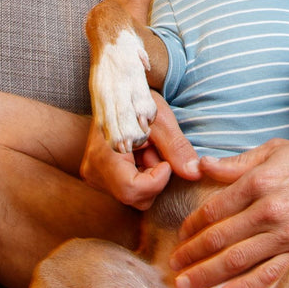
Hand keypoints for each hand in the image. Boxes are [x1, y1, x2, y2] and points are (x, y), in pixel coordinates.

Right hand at [80, 92, 199, 209]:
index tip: (165, 160)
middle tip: (155, 150)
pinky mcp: (101, 178)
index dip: (156, 181)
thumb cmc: (136, 100)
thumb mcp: (160, 119)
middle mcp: (94, 172)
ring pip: (134, 196)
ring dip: (149, 175)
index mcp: (103, 155)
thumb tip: (194, 173)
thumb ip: (176, 148)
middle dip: (155, 178)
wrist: (116, 90)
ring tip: (147, 149)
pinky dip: (142, 174)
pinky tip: (141, 154)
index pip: (132, 190)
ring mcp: (95, 176)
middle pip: (135, 197)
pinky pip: (129, 188)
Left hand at [169, 139, 288, 287]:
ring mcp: (286, 235)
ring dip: (207, 273)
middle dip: (193, 252)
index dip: (194, 223)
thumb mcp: (276, 151)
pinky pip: (267, 275)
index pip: (216, 207)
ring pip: (238, 259)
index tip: (181, 234)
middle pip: (221, 236)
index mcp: (260, 181)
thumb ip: (238, 163)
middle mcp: (270, 210)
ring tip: (185, 284)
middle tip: (174, 264)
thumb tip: (202, 165)